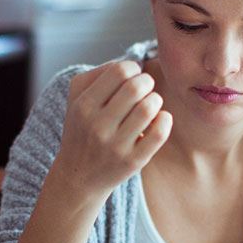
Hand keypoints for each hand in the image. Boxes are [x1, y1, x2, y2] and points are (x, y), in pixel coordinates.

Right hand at [50, 61, 171, 199]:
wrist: (78, 177)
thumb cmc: (83, 130)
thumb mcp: (77, 98)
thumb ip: (99, 73)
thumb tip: (132, 65)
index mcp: (84, 105)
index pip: (119, 71)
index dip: (133, 68)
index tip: (132, 77)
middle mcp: (98, 125)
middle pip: (136, 87)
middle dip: (147, 82)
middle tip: (145, 90)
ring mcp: (115, 146)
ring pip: (149, 108)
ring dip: (156, 100)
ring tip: (151, 105)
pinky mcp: (132, 162)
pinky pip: (159, 134)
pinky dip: (165, 120)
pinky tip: (159, 120)